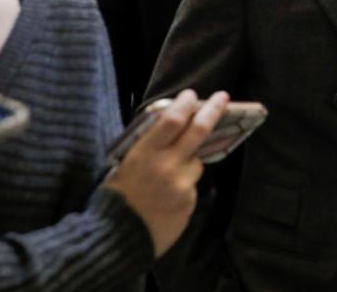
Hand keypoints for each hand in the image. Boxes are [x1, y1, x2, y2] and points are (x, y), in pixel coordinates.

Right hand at [105, 89, 228, 256]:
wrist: (117, 241)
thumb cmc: (114, 199)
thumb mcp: (122, 166)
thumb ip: (146, 148)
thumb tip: (167, 129)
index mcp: (144, 154)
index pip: (172, 120)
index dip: (185, 104)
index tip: (191, 95)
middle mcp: (167, 166)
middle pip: (198, 131)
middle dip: (212, 110)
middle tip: (222, 97)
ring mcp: (182, 185)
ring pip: (196, 162)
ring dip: (189, 161)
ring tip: (168, 176)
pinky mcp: (190, 203)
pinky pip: (192, 186)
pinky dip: (183, 186)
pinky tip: (166, 197)